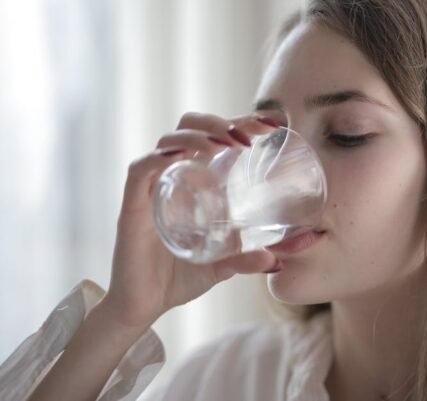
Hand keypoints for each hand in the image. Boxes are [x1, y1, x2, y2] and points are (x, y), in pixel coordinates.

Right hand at [102, 112, 277, 329]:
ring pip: (167, 141)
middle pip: (188, 127)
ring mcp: (151, 189)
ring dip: (197, 135)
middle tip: (247, 136)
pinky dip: (159, 157)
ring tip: (224, 144)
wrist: (142, 307)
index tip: (270, 125)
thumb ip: (246, 260)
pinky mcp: (132, 207)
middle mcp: (172, 177)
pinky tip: (181, 156)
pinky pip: (140, 170)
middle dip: (218, 122)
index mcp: (194, 182)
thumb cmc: (178, 278)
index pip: (214, 137)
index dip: (240, 123)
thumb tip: (277, 260)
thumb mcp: (222, 266)